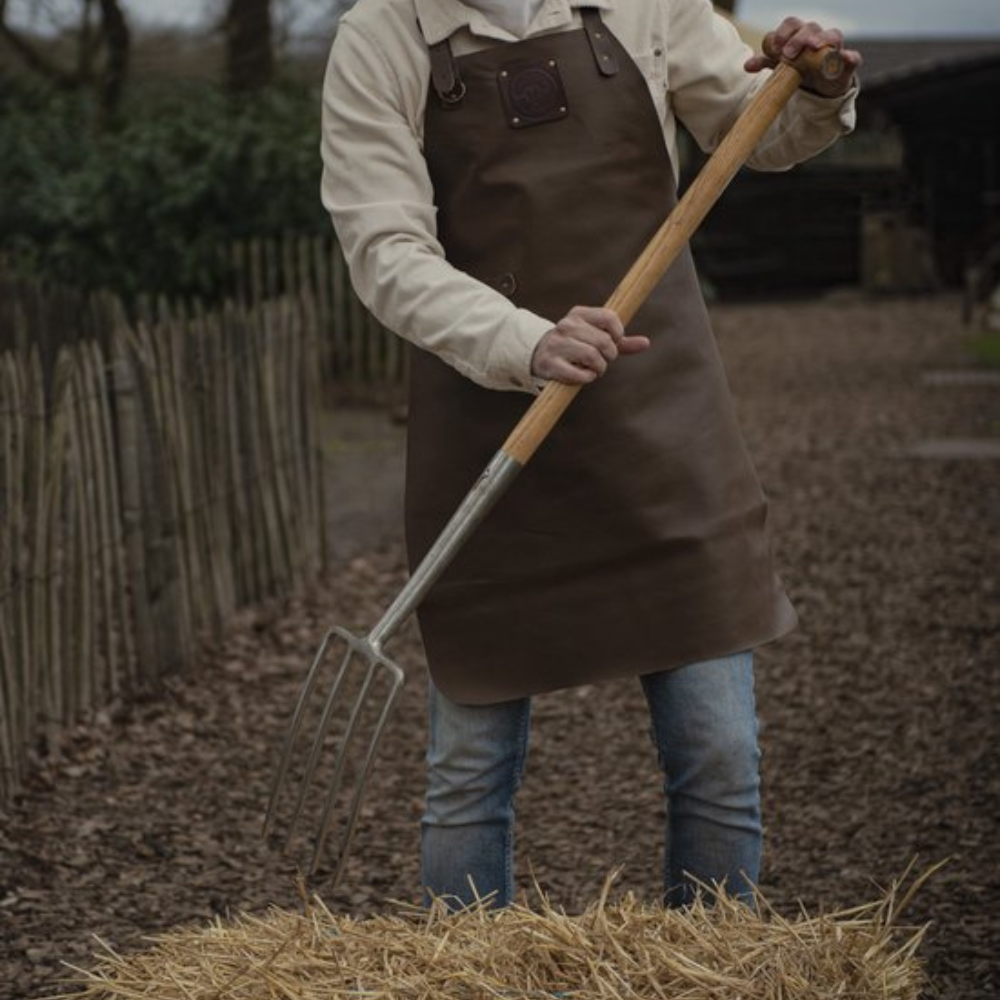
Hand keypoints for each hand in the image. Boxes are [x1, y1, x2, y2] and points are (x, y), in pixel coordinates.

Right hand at [530, 305, 648, 384]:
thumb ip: (620, 341)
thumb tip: (645, 343)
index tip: (615, 342)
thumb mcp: (595, 337)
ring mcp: (557, 344)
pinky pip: (579, 374)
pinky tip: (585, 376)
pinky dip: (587, 378)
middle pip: (604, 341)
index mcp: (579, 314)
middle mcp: (566, 326)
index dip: (618, 333)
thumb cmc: (575, 345)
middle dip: (610, 355)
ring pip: (592, 356)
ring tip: (595, 369)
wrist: (539, 354)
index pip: (609, 317)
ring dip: (600, 368)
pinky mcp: (551, 364)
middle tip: (604, 360)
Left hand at [744, 17, 861, 97]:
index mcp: (800, 34)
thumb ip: (766, 63)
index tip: (774, 47)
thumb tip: (747, 66)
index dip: (783, 33)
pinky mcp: (846, 63)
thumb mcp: (781, 66)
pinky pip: (852, 57)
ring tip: (814, 47)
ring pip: (831, 35)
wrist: (818, 86)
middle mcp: (818, 36)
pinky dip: (850, 57)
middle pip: (810, 27)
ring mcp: (834, 48)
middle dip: (799, 38)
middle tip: (788, 53)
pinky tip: (846, 58)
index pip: (792, 24)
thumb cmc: (798, 70)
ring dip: (822, 39)